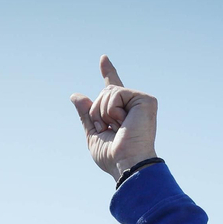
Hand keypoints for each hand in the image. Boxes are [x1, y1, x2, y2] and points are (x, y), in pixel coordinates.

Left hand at [70, 56, 158, 181]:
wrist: (126, 164)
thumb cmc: (112, 156)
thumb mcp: (93, 134)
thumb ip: (86, 115)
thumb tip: (76, 96)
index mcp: (122, 112)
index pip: (113, 89)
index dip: (108, 72)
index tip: (103, 59)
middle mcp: (133, 105)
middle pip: (104, 92)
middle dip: (97, 112)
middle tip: (110, 130)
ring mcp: (141, 101)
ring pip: (108, 92)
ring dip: (104, 113)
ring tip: (118, 129)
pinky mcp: (146, 100)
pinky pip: (116, 93)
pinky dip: (112, 110)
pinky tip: (124, 123)